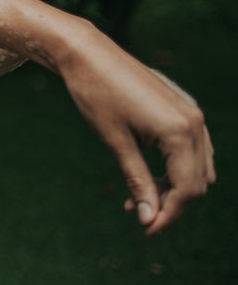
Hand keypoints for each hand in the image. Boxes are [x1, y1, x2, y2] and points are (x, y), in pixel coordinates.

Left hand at [61, 45, 214, 235]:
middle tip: (139, 216)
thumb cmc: (96, 94)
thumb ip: (138, 180)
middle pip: (198, 181)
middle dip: (172, 203)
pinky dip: (175, 167)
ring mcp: (191, 112)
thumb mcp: (115, 141)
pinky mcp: (182, 108)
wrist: (87, 53)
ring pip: (198, 167)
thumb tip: (150, 219)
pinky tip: (149, 174)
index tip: (148, 231)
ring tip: (138, 197)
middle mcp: (194, 122)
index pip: (188, 188)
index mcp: (180, 130)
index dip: (170, 215)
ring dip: (174, 187)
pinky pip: (191, 148)